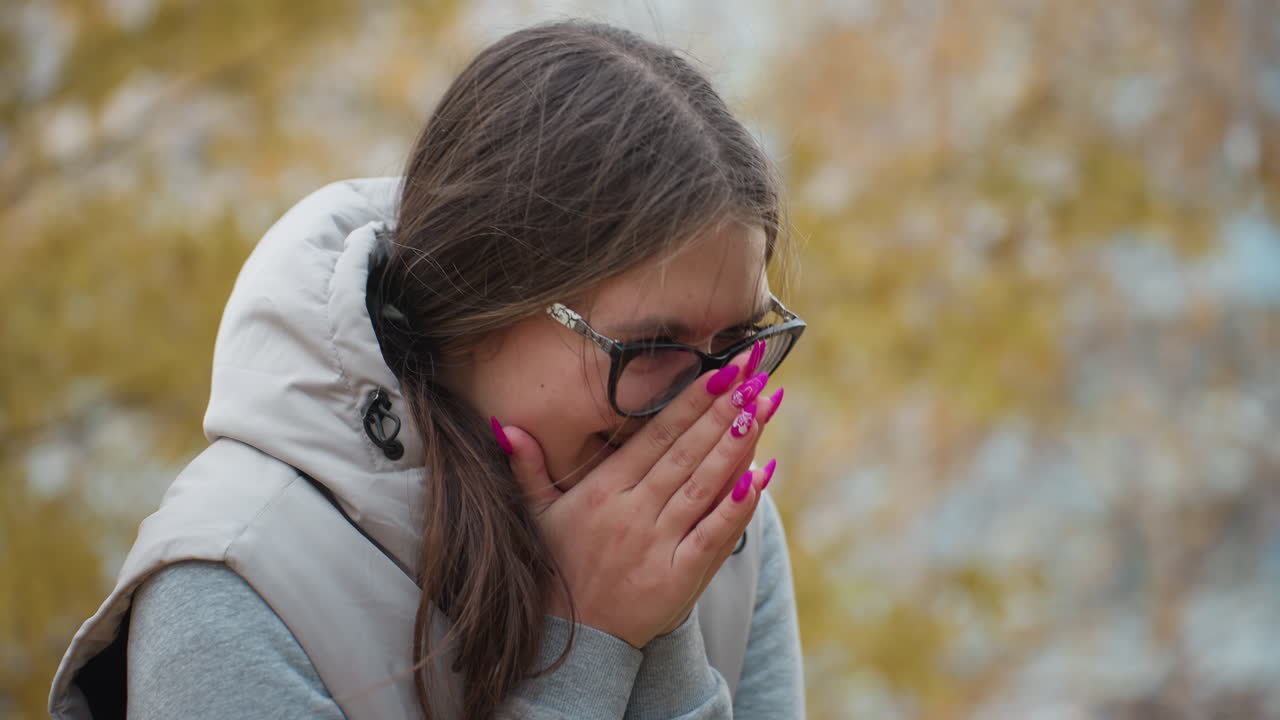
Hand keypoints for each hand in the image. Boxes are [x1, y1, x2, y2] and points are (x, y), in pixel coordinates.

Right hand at [495, 357, 780, 647]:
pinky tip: (762, 475)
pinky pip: (714, 534)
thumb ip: (527, 467)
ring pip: (704, 485)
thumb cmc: (555, 570)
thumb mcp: (535, 515)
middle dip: (723, 409)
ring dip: (737, 445)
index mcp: (601, 491)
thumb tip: (504, 424)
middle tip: (754, 371)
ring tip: (763, 406)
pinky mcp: (679, 578)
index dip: (690, 402)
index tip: (720, 370)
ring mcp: (657, 545)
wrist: (571, 642)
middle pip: (685, 453)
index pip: (655, 436)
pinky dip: (739, 505)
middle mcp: (631, 513)